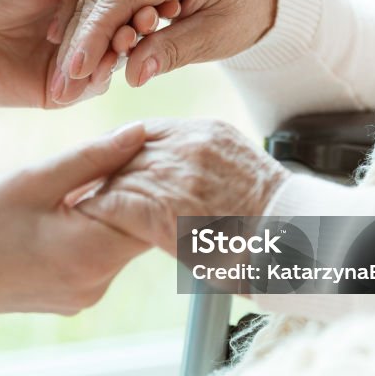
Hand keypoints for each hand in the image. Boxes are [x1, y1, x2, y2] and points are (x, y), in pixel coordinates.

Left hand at [0, 0, 132, 107]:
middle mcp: (78, 29)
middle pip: (118, 31)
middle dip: (131, 29)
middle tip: (144, 25)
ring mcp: (69, 61)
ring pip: (107, 61)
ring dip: (117, 54)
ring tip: (123, 46)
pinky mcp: (57, 91)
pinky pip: (86, 88)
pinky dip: (95, 79)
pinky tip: (100, 69)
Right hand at [0, 123, 150, 314]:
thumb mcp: (35, 179)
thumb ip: (94, 157)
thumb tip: (140, 133)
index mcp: (91, 256)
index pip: (152, 214)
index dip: (153, 176)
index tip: (146, 147)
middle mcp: (95, 286)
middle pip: (139, 230)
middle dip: (135, 191)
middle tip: (122, 152)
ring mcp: (82, 297)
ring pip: (118, 243)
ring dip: (112, 209)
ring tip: (89, 177)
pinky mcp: (70, 299)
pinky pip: (97, 258)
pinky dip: (93, 230)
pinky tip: (69, 207)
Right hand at [54, 0, 276, 103]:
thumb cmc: (238, 11)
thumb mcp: (213, 37)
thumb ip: (172, 52)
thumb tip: (132, 77)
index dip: (95, 35)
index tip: (77, 72)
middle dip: (80, 44)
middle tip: (62, 88)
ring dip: (76, 37)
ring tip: (64, 80)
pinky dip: (84, 22)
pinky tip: (70, 53)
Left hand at [76, 119, 289, 254]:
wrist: (294, 244)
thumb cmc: (275, 223)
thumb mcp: (245, 175)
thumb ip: (212, 166)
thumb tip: (195, 182)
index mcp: (209, 132)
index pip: (150, 131)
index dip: (127, 150)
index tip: (112, 166)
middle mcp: (189, 143)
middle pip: (127, 149)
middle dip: (106, 170)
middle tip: (84, 188)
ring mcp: (175, 172)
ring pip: (117, 174)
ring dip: (98, 193)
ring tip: (80, 208)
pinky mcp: (161, 206)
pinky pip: (114, 202)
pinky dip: (98, 212)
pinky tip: (89, 221)